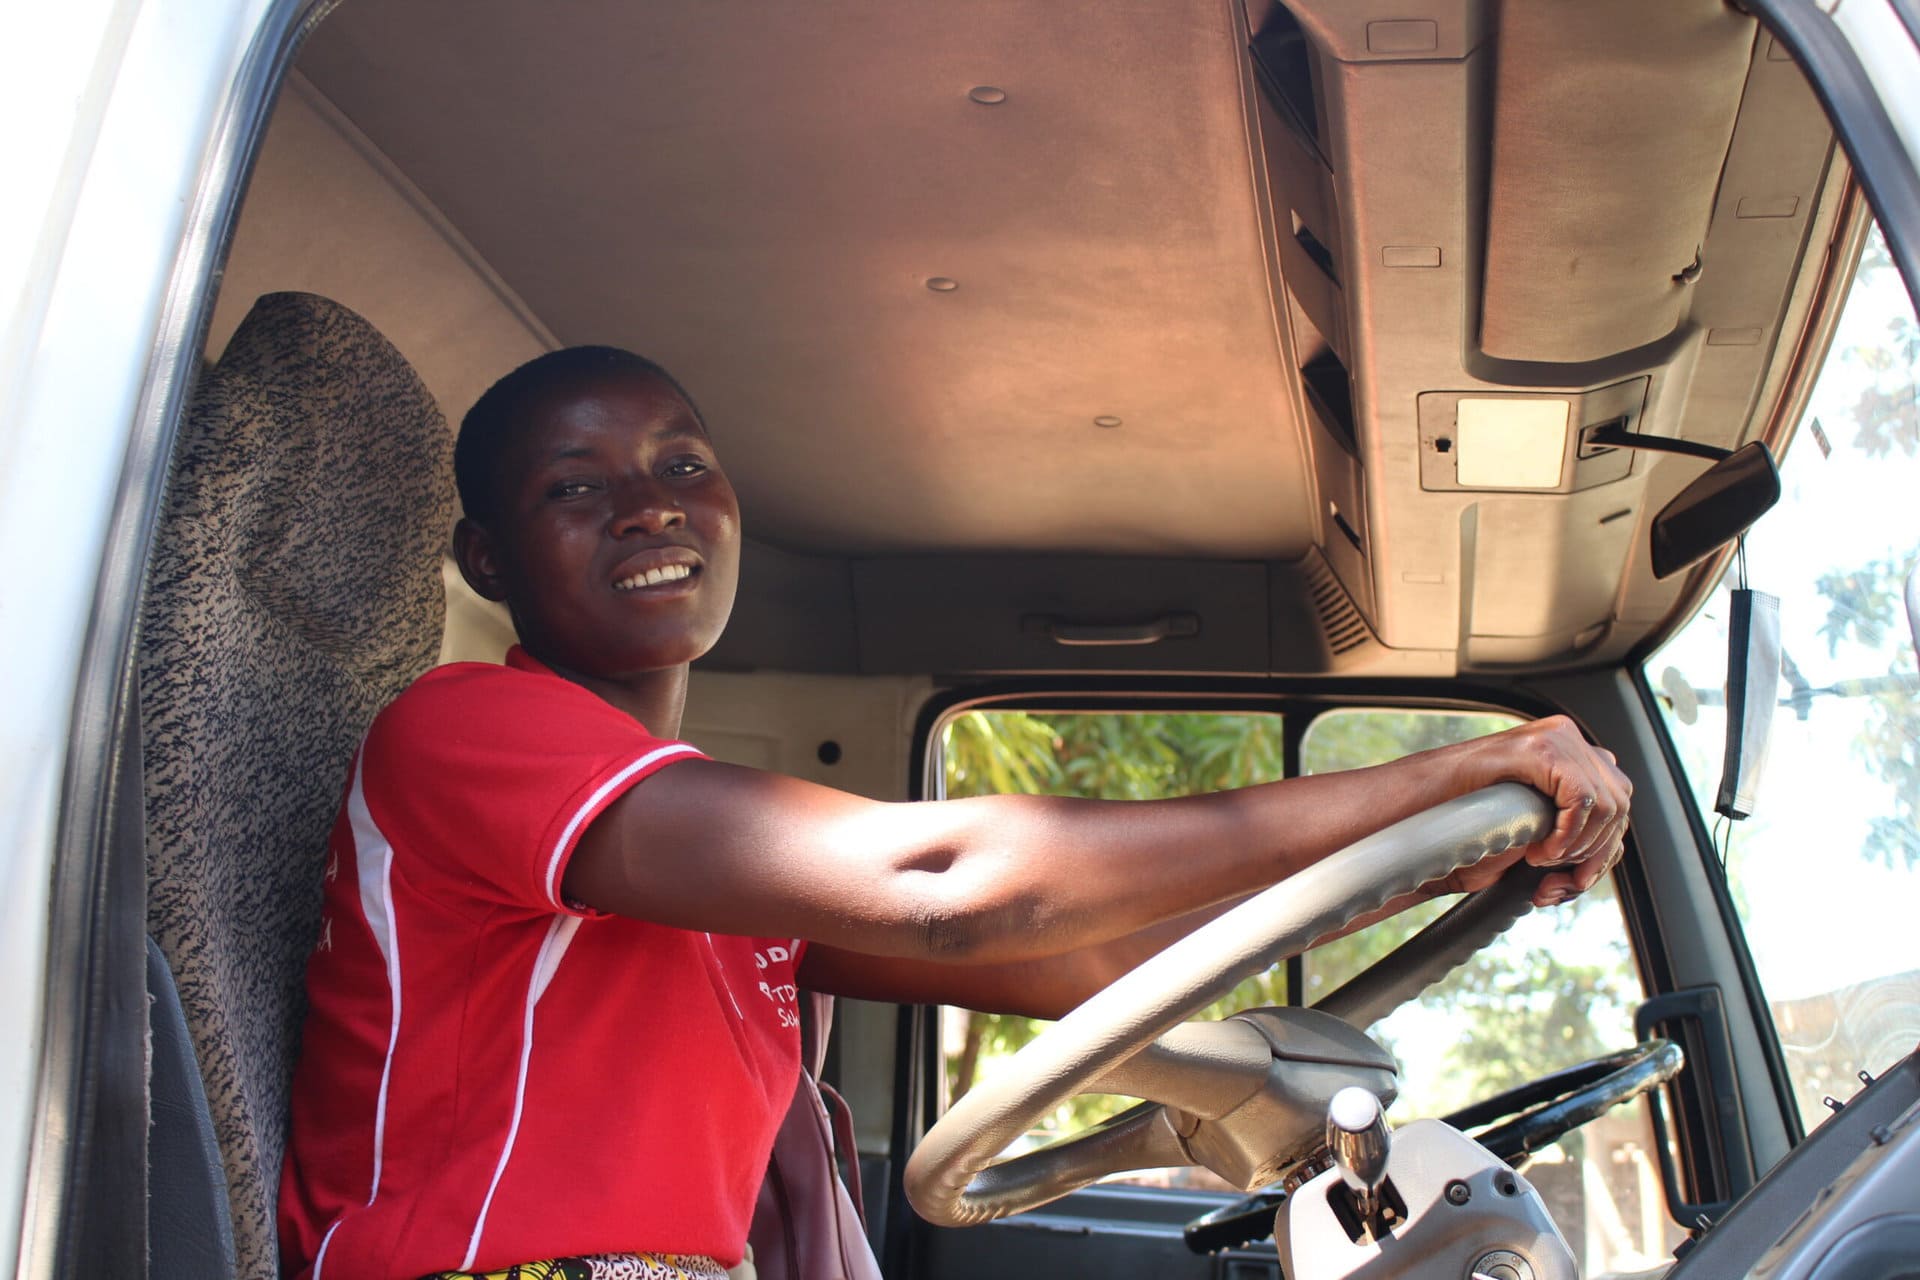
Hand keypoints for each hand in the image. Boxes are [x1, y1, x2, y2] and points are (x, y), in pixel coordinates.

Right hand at [1439, 716, 1631, 908]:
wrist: (1418, 819)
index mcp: (1571, 758)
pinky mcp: (1540, 747)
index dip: (1599, 857)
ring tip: (1540, 861)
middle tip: (1553, 883)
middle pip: (1619, 807)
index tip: (1564, 884)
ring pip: (1608, 805)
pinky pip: (1582, 798)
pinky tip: (1537, 849)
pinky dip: (1567, 834)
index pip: (1617, 809)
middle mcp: (1569, 741)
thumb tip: (1607, 858)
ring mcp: (1556, 738)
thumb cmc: (1466, 828)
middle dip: (1592, 858)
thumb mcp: (1534, 836)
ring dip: (1578, 848)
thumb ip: (1574, 836)